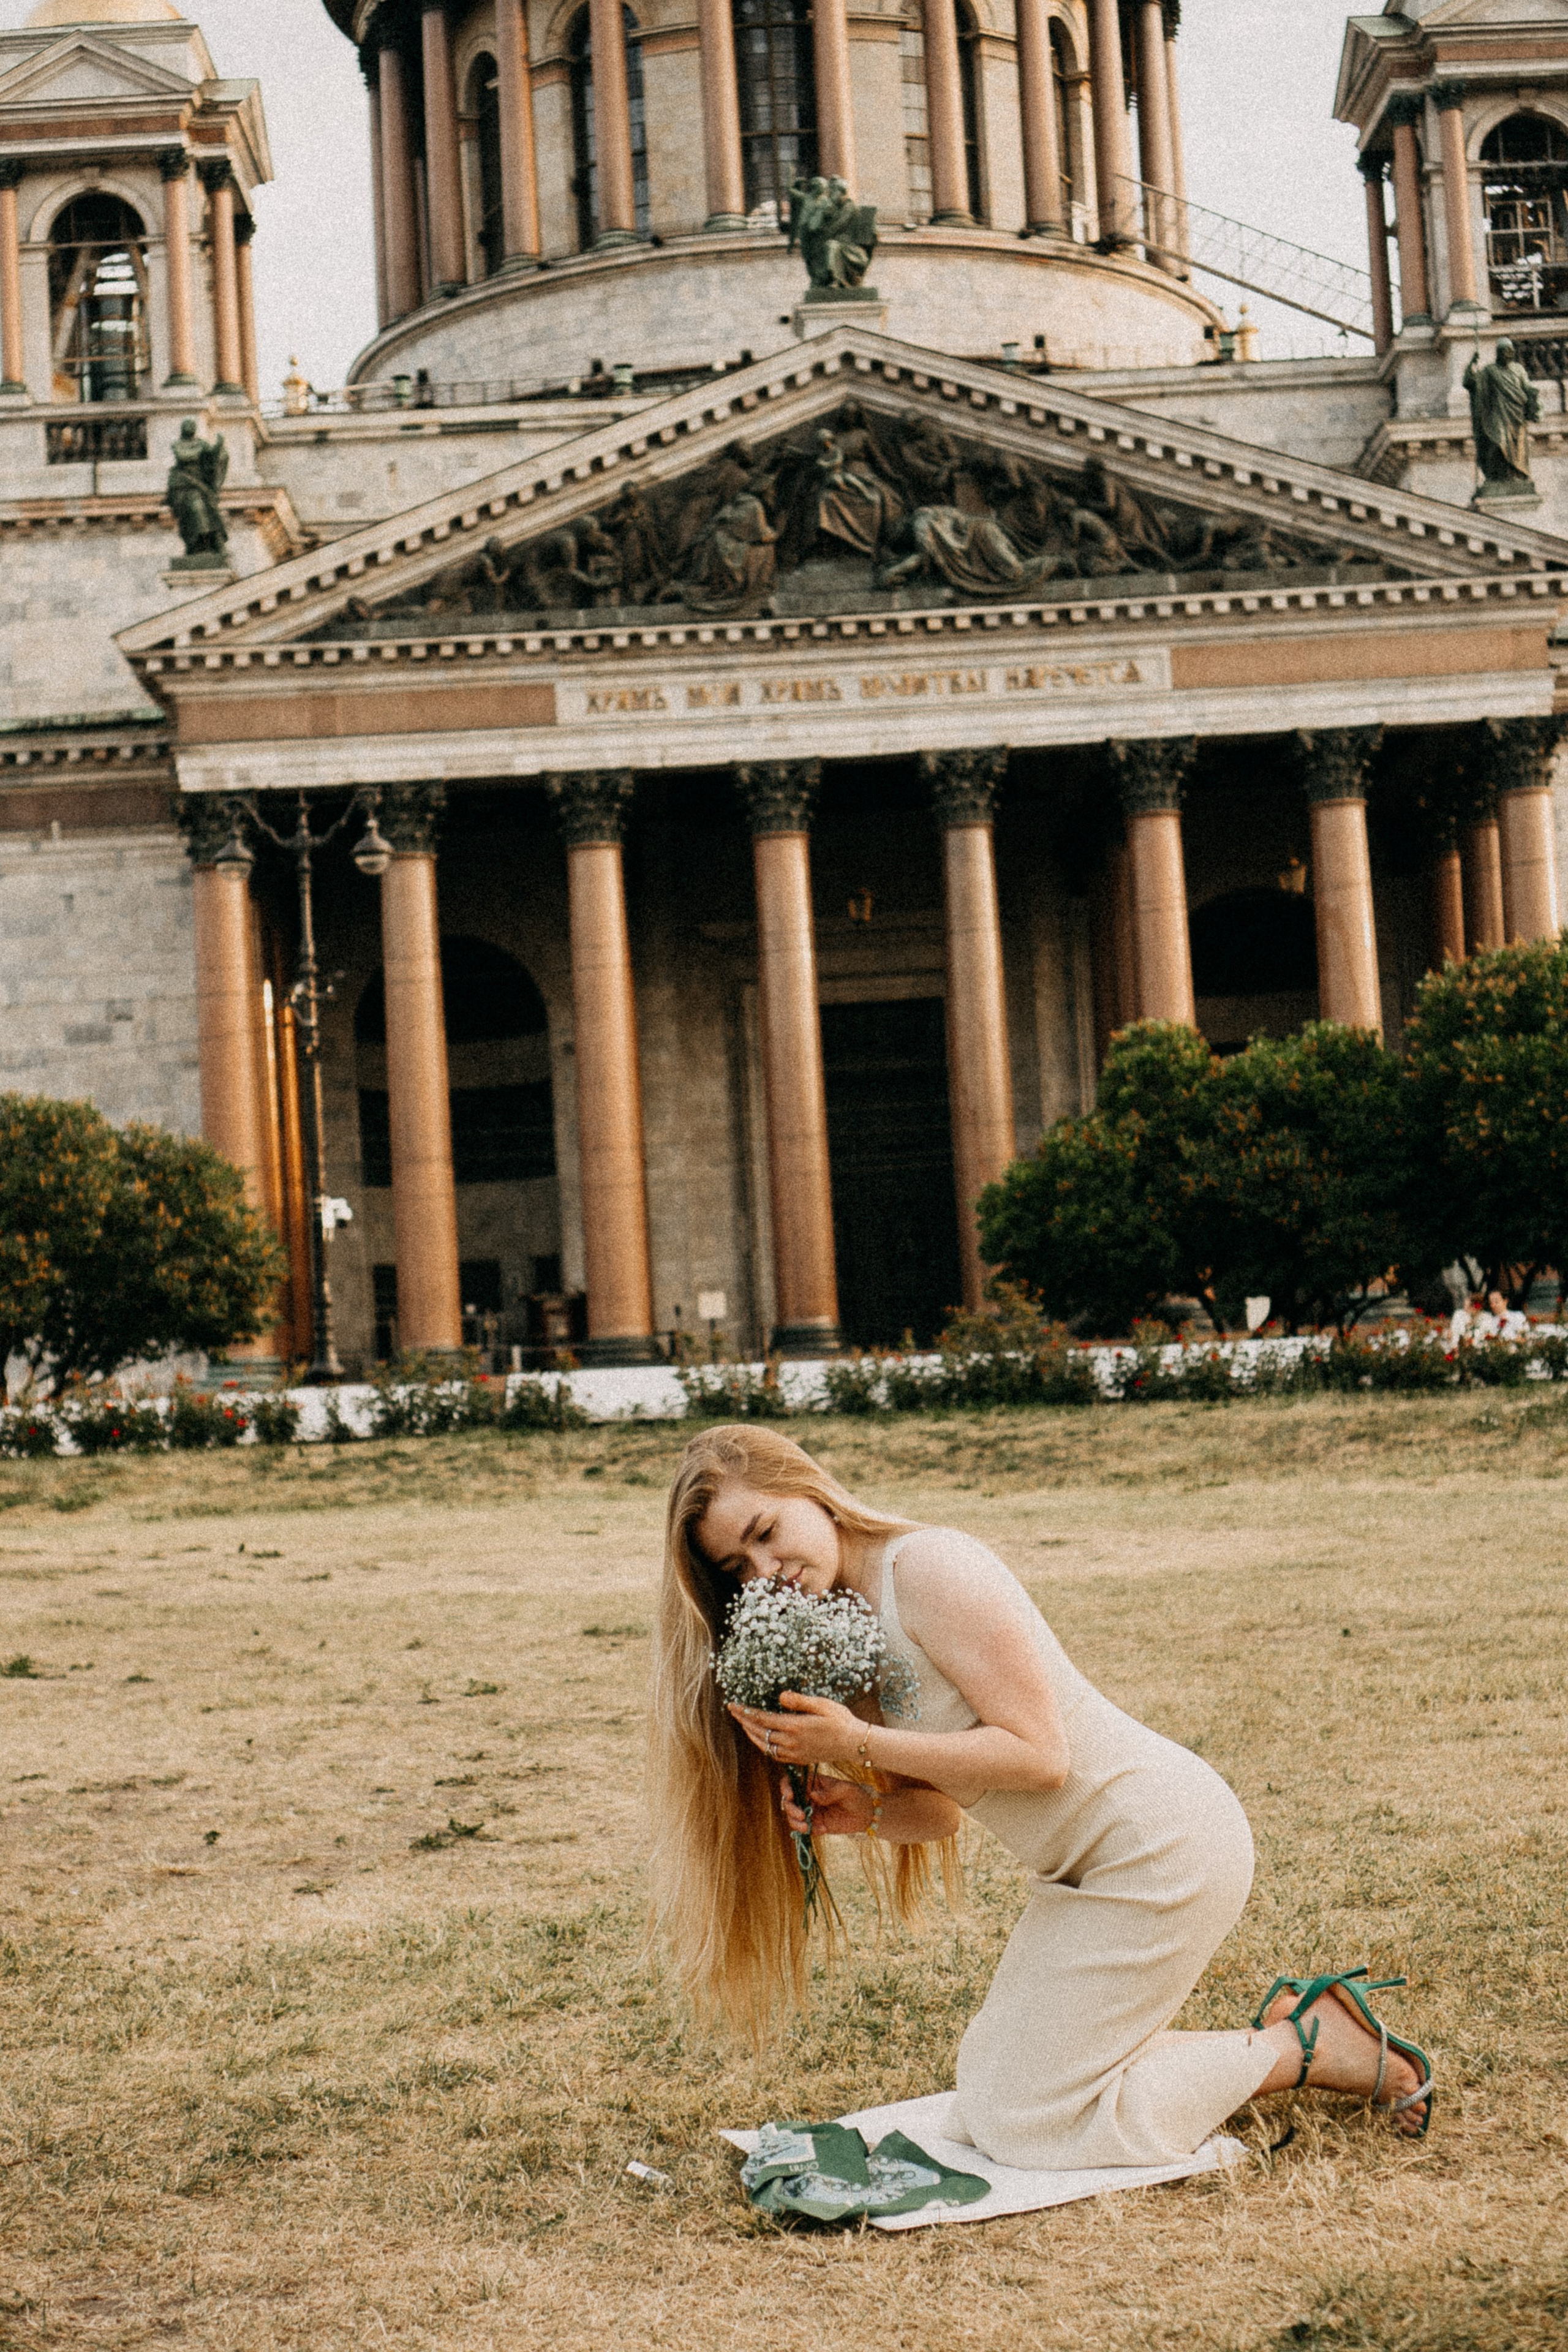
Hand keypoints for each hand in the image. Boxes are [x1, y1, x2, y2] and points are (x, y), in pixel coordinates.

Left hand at [727, 1691, 862, 1769]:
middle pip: (759, 1733)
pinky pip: (775, 1755)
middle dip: (744, 1722)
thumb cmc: (840, 1720)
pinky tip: (762, 1740)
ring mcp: (794, 1753)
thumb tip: (780, 1697)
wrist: (853, 1744)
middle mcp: (791, 1742)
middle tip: (734, 1712)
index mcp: (795, 1726)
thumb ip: (799, 1700)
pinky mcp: (799, 1759)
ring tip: (744, 1725)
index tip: (734, 1705)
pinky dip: (764, 1746)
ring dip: (751, 1735)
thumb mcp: (822, 1704)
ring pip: (765, 1746)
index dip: (746, 1712)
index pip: (762, 1719)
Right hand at [780, 1771, 872, 1837]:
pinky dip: (810, 1831)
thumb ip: (830, 1792)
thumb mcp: (846, 1790)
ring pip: (793, 1817)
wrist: (865, 1815)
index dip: (786, 1787)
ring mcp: (810, 1811)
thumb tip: (813, 1794)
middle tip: (801, 1817)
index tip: (790, 1796)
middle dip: (791, 1810)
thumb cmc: (856, 1796)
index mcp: (813, 1783)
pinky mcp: (815, 1824)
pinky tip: (823, 1830)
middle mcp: (808, 1796)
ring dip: (796, 1824)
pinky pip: (805, 1829)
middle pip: (789, 1801)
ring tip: (808, 1828)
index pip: (793, 1781)